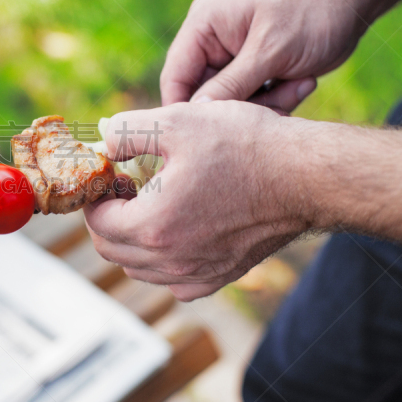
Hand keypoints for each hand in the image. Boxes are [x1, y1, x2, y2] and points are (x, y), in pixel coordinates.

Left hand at [84, 101, 311, 300]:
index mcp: (153, 226)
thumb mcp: (177, 121)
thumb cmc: (245, 146)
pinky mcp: (220, 276)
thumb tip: (103, 141)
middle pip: (112, 251)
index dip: (95, 196)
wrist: (305, 175)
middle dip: (108, 217)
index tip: (109, 175)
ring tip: (150, 202)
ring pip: (139, 268)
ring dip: (132, 238)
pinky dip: (164, 259)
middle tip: (125, 186)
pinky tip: (178, 228)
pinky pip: (174, 280)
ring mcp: (197, 273)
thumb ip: (127, 130)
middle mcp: (171, 261)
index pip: (97, 223)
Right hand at [160, 0, 364, 111]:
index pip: (176, 76)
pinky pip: (252, 101)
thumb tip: (195, 115)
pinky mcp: (253, 71)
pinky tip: (304, 82)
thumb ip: (230, 84)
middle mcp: (211, 41)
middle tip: (277, 108)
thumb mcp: (269, 51)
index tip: (206, 136)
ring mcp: (232, 58)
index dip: (184, 109)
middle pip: (204, 95)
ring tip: (301, 84)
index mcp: (203, 25)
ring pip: (231, 103)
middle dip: (240, 108)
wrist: (353, 2)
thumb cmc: (311, 14)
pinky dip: (277, 100)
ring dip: (267, 104)